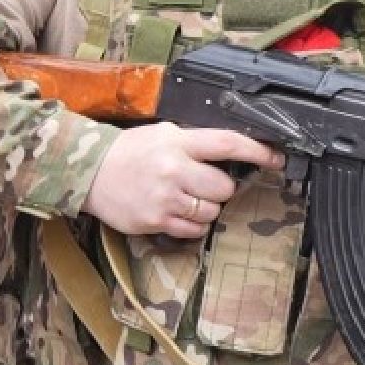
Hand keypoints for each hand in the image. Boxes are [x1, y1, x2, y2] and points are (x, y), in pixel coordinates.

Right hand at [81, 123, 283, 238]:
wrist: (88, 172)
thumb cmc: (129, 152)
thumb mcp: (162, 134)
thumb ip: (195, 142)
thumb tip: (232, 152)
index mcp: (178, 143)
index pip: (228, 144)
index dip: (257, 152)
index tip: (276, 159)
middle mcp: (174, 170)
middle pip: (225, 188)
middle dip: (222, 188)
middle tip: (204, 184)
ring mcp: (166, 199)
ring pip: (212, 212)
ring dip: (207, 208)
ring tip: (186, 198)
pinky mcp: (157, 221)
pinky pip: (195, 230)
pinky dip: (194, 224)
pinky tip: (178, 212)